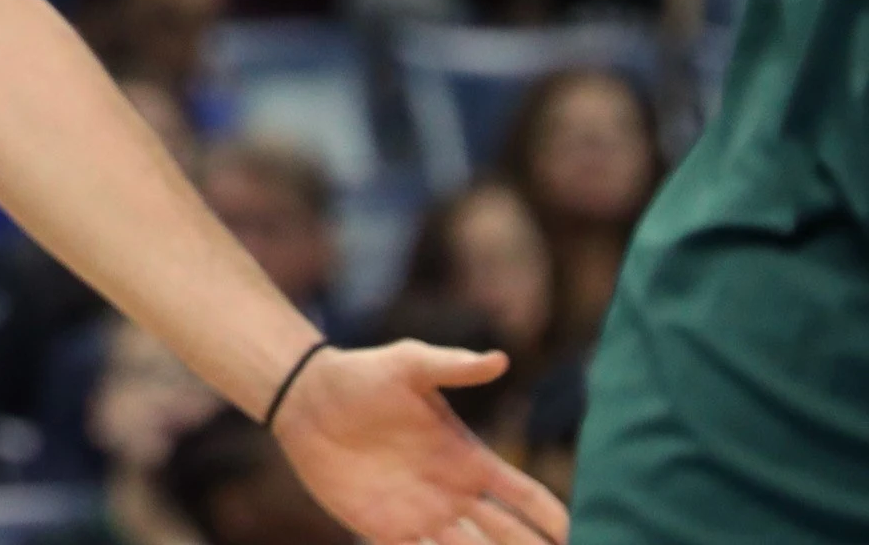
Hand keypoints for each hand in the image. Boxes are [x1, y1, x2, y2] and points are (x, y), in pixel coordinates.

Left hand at [273, 342, 568, 543]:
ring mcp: (423, 514)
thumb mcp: (408, 364)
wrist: (305, 398)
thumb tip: (500, 358)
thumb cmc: (361, 375)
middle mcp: (454, 493)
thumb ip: (452, 366)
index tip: (580, 536)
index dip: (553, 518)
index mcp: (469, 458)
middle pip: (509, 536)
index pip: (525, 496)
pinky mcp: (384, 529)